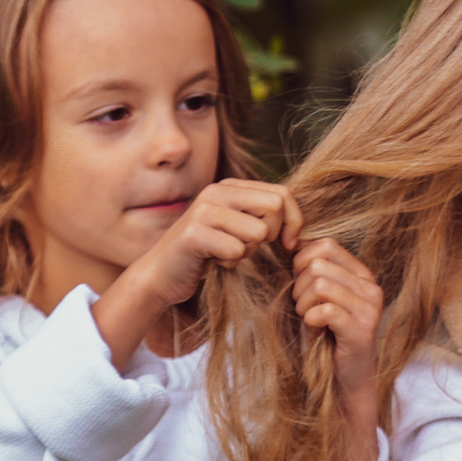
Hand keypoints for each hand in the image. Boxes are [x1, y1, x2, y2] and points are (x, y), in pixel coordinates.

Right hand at [94, 179, 302, 367]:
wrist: (162, 273)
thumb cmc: (208, 253)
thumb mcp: (238, 228)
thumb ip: (262, 216)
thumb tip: (299, 223)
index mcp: (230, 187)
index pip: (283, 193)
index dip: (293, 221)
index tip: (288, 242)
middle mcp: (216, 192)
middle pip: (275, 206)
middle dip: (271, 234)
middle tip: (251, 247)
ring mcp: (204, 211)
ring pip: (258, 231)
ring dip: (249, 251)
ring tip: (227, 253)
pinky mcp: (194, 234)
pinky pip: (237, 250)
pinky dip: (231, 262)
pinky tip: (213, 261)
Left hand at [291, 238, 383, 392]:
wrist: (346, 375)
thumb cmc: (328, 333)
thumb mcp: (322, 296)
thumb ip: (313, 269)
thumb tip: (291, 240)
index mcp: (363, 275)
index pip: (326, 245)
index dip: (302, 260)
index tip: (299, 282)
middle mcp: (371, 288)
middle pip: (318, 265)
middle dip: (299, 287)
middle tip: (305, 308)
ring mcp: (370, 309)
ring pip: (319, 285)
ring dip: (304, 305)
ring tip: (310, 319)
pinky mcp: (361, 330)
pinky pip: (324, 310)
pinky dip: (310, 320)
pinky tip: (316, 330)